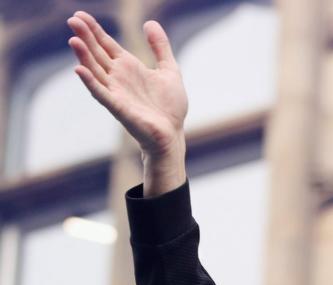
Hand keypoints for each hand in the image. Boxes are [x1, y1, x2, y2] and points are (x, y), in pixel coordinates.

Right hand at [67, 11, 186, 193]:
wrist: (172, 134)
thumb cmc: (170, 106)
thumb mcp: (170, 70)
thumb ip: (160, 47)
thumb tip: (150, 22)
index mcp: (128, 67)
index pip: (106, 44)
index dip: (94, 29)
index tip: (79, 14)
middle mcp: (118, 77)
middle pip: (97, 53)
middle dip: (85, 37)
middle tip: (72, 19)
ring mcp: (116, 92)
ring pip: (95, 70)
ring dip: (84, 56)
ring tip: (74, 40)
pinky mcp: (118, 107)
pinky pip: (101, 93)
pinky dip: (90, 81)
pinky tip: (79, 69)